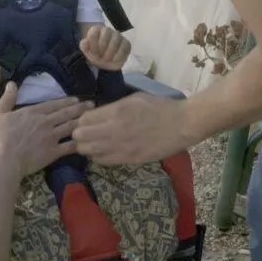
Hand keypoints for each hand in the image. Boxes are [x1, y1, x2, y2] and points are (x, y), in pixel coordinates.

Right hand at [0, 82, 89, 175]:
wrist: (4, 160)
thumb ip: (7, 99)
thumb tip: (12, 83)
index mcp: (33, 112)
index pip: (53, 104)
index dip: (66, 102)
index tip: (76, 100)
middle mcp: (45, 122)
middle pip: (66, 113)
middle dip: (80, 108)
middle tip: (91, 104)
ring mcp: (51, 137)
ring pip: (71, 126)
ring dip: (82, 121)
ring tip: (93, 118)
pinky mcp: (54, 152)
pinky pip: (70, 146)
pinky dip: (79, 143)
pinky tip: (87, 141)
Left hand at [73, 92, 190, 164]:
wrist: (181, 124)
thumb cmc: (159, 107)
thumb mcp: (133, 99)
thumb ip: (112, 107)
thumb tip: (96, 115)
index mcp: (116, 111)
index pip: (84, 119)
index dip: (81, 121)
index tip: (85, 122)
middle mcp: (115, 130)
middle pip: (81, 137)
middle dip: (79, 135)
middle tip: (85, 134)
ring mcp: (121, 147)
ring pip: (89, 152)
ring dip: (87, 148)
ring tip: (93, 144)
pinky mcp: (129, 159)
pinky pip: (103, 161)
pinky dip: (99, 157)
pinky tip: (105, 152)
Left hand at [80, 25, 129, 70]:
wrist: (105, 61)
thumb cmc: (95, 54)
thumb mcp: (86, 51)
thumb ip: (84, 45)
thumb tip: (85, 41)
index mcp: (96, 30)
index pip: (94, 32)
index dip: (93, 44)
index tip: (94, 53)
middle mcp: (108, 30)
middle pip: (106, 32)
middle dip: (102, 48)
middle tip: (100, 57)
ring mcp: (118, 36)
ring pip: (116, 39)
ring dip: (110, 52)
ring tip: (106, 59)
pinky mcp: (126, 44)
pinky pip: (124, 47)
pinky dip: (118, 55)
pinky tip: (114, 60)